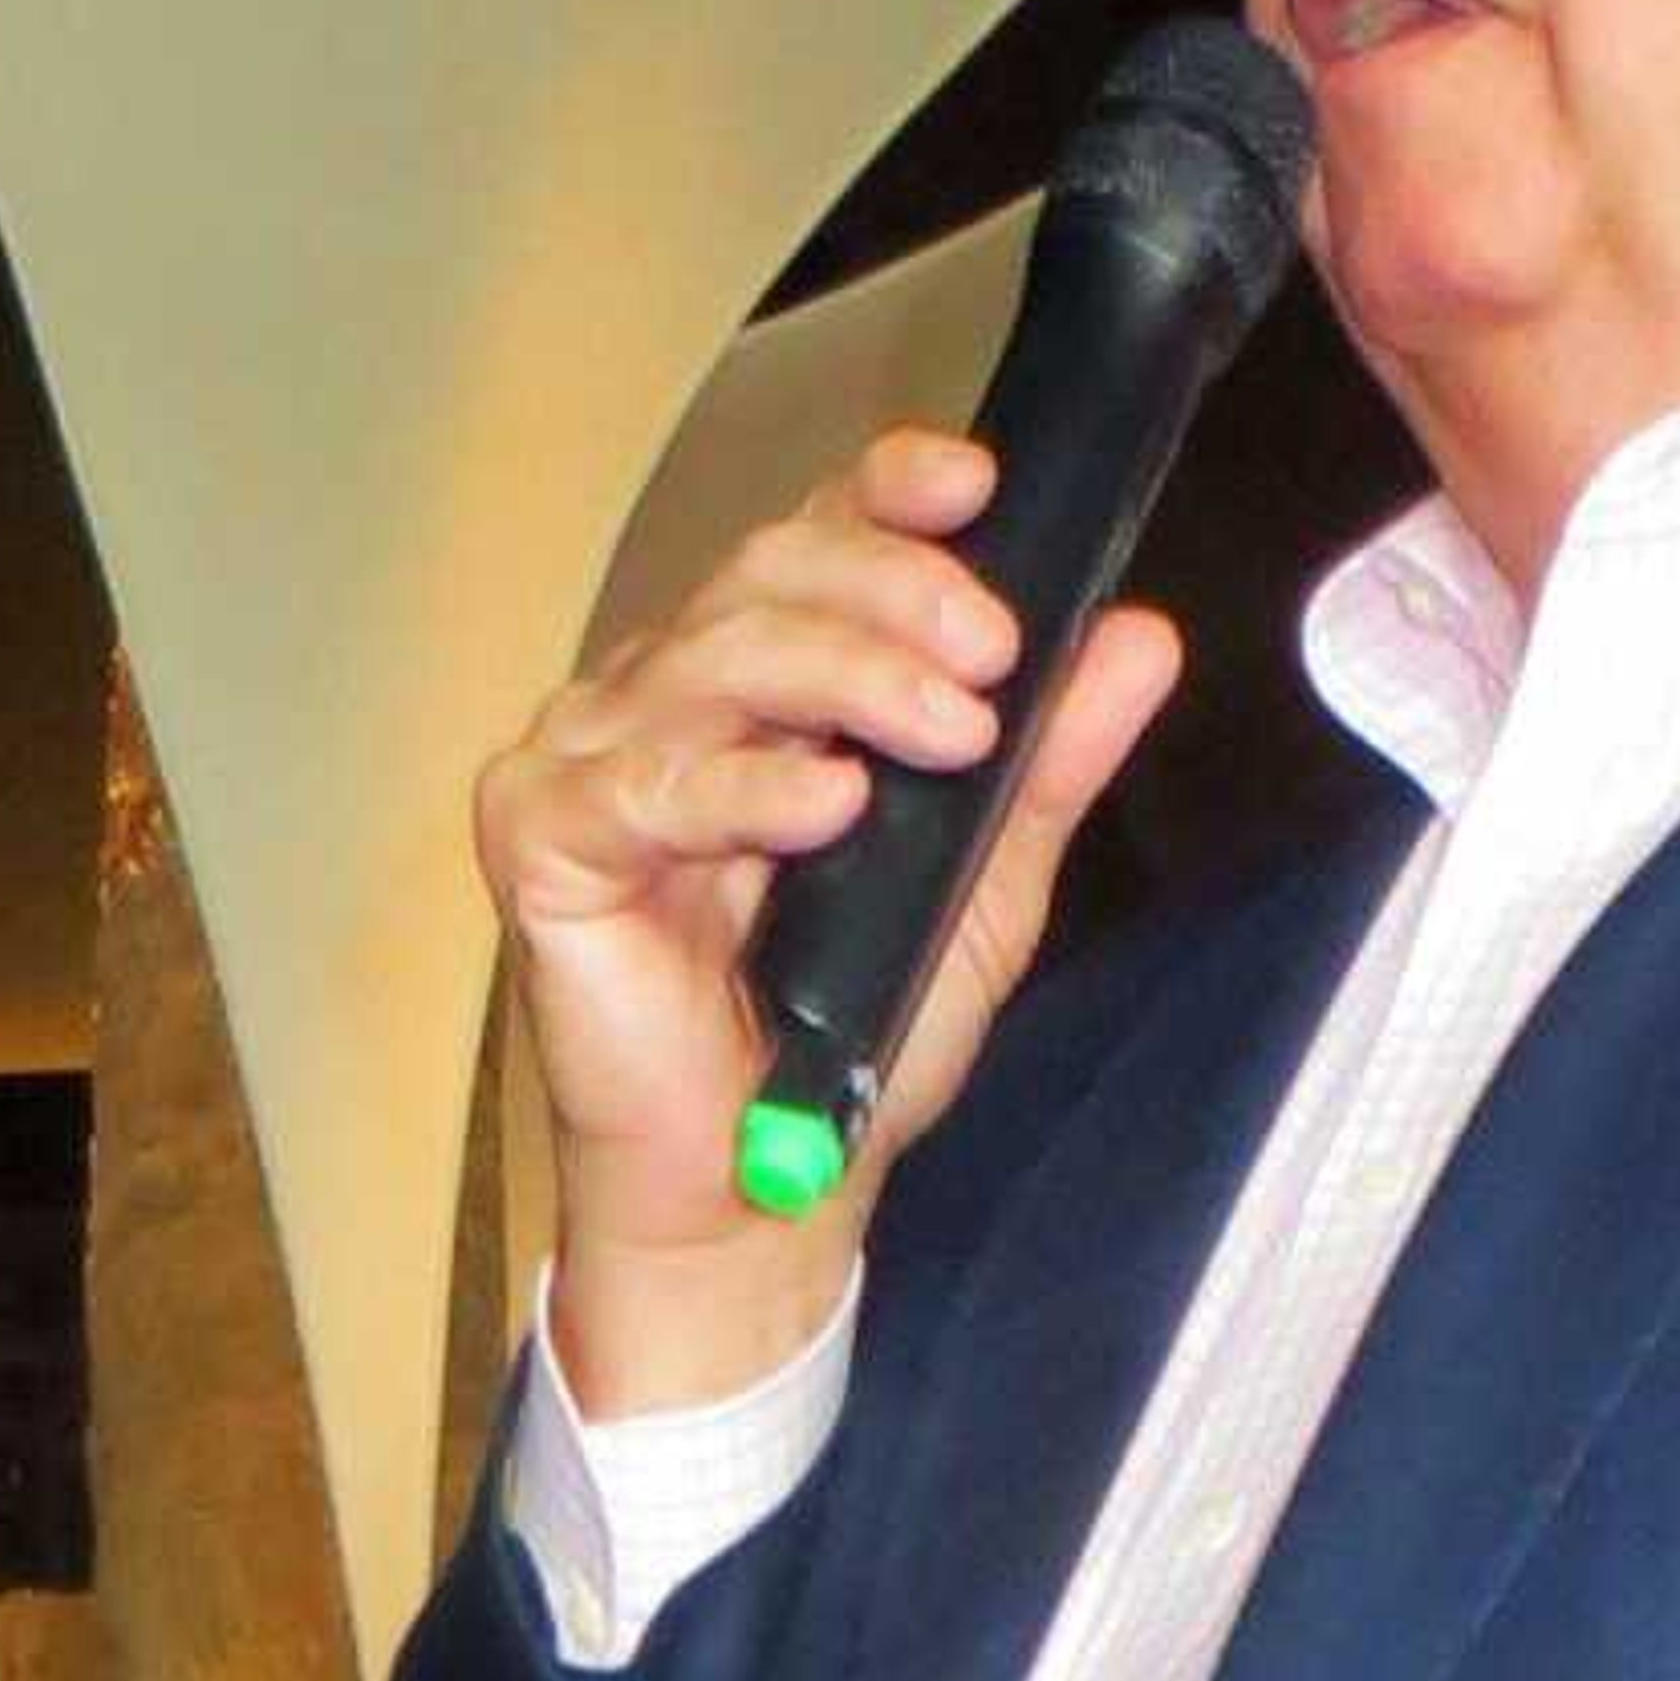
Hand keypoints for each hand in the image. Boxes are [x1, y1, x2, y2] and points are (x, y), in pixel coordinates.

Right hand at [475, 425, 1179, 1407]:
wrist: (763, 1193)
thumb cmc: (850, 1035)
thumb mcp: (986, 887)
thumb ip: (1051, 764)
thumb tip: (1137, 637)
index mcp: (766, 683)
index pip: (817, 539)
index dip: (885, 495)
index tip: (975, 487)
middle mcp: (670, 696)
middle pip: (770, 576)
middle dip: (893, 593)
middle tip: (993, 652)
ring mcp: (595, 758)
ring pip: (717, 658)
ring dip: (850, 678)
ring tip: (952, 731)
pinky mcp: (542, 839)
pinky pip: (646, 787)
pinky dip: (747, 789)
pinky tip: (829, 805)